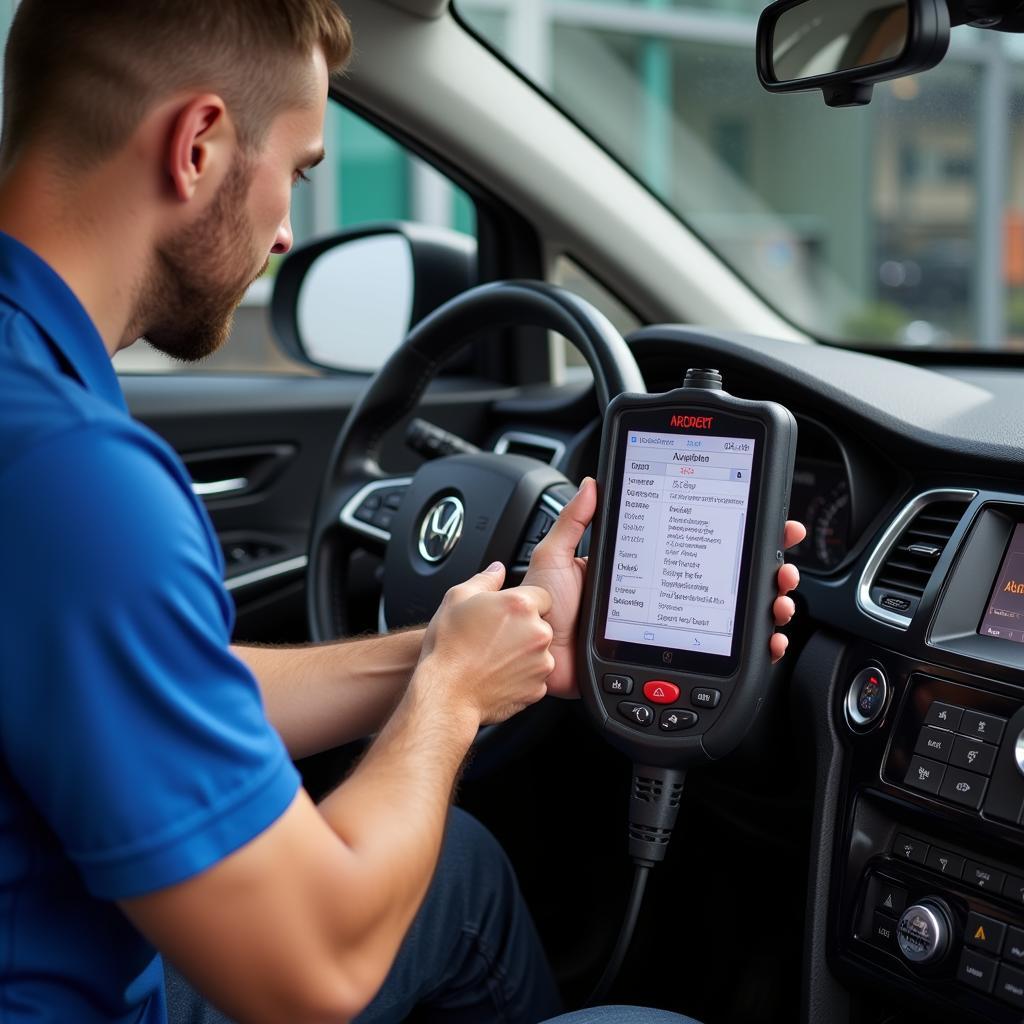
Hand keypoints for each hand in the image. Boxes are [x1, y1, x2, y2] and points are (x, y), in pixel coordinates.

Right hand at [416, 562, 554, 726]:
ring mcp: (541, 663)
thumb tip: (498, 569)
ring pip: (539, 651)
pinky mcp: (538, 688)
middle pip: (541, 624)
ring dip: (523, 652)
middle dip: (523, 628)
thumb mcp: (457, 598)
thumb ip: (485, 579)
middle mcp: (538, 632)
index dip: (522, 604)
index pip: (541, 596)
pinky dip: (521, 676)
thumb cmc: (448, 647)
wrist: (446, 693)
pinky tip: (497, 674)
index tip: (506, 614)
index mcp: (521, 605)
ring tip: (493, 657)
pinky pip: (535, 676)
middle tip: (494, 637)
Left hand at [524, 478, 807, 695]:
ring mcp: (674, 625)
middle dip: (767, 570)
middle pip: (729, 578)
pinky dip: (756, 648)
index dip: (738, 533)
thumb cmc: (546, 611)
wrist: (540, 656)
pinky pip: (724, 654)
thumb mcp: (555, 556)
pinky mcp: (674, 656)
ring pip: (736, 615)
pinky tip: (769, 639)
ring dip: (769, 605)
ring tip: (778, 599)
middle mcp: (666, 593)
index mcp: (645, 566)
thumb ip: (574, 521)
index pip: (699, 543)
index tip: (769, 521)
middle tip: (781, 566)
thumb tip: (593, 483)